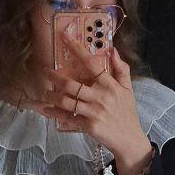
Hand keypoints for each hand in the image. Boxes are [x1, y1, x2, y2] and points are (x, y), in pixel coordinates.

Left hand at [38, 44, 151, 172]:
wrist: (129, 139)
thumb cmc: (127, 112)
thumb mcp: (128, 89)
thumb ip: (122, 69)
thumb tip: (113, 50)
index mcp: (110, 85)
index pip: (91, 63)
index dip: (76, 48)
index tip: (64, 35)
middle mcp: (100, 97)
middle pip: (71, 85)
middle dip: (54, 77)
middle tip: (45, 72)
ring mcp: (93, 112)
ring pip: (66, 101)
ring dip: (52, 96)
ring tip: (46, 92)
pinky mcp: (88, 125)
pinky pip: (68, 117)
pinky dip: (55, 114)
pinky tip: (46, 109)